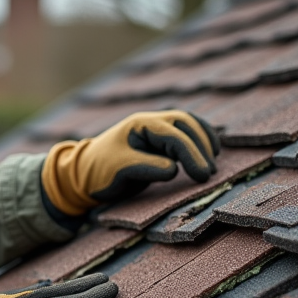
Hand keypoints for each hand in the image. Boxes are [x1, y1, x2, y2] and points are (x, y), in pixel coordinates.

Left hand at [41, 110, 219, 215]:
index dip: (191, 154)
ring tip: (214, 163)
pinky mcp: (160, 141)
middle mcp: (151, 122)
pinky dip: (200, 142)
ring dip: (204, 142)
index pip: (173, 135)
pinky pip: (186, 135)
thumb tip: (174, 169)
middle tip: (209, 172)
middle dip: (201, 147)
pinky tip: (210, 153)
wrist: (83, 174)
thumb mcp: (119, 170)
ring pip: (189, 126)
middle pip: (186, 124)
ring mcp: (156, 129)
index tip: (202, 175)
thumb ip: (146, 167)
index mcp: (140, 124)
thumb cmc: (98, 171)